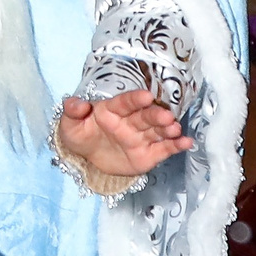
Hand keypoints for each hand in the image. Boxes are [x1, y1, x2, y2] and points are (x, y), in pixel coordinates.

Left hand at [55, 88, 193, 180]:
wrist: (88, 158)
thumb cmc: (80, 135)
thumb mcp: (68, 125)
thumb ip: (71, 111)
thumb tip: (78, 103)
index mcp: (112, 110)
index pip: (125, 103)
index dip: (135, 99)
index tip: (147, 96)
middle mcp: (130, 121)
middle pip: (145, 116)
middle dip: (156, 115)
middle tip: (167, 117)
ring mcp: (141, 137)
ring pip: (157, 131)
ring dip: (168, 129)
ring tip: (176, 128)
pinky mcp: (149, 154)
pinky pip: (164, 149)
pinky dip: (176, 145)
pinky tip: (187, 142)